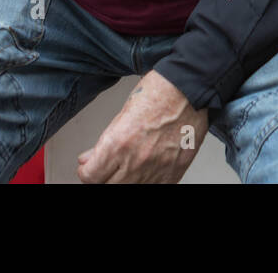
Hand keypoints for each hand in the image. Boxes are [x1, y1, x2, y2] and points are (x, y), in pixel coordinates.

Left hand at [77, 70, 208, 182]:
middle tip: (106, 167)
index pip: (90, 177)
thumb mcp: (122, 114)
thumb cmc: (159, 93)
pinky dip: (146, 180)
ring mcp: (155, 171)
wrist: (190, 89)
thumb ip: (104, 142)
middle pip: (107, 186)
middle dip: (103, 177)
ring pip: (130, 188)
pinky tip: (146, 167)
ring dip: (124, 179)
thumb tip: (89, 159)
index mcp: (118, 144)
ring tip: (128, 163)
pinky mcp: (173, 174)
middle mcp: (136, 162)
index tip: (89, 167)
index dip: (87, 171)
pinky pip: (152, 187)